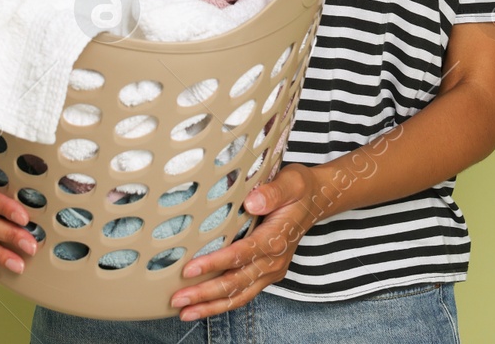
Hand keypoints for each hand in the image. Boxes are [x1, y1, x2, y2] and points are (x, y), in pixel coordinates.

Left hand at [168, 163, 322, 320]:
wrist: (316, 201)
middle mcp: (274, 261)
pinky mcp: (266, 275)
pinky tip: (201, 307)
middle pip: (236, 283)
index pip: (241, 255)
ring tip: (184, 312)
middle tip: (177, 299)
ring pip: (239, 296)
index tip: (190, 269)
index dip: (215, 263)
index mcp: (276, 239)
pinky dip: (221, 304)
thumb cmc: (299, 190)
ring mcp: (271, 271)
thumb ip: (273, 192)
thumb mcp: (292, 182)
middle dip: (206, 294)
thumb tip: (252, 202)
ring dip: (211, 306)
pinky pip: (243, 294)